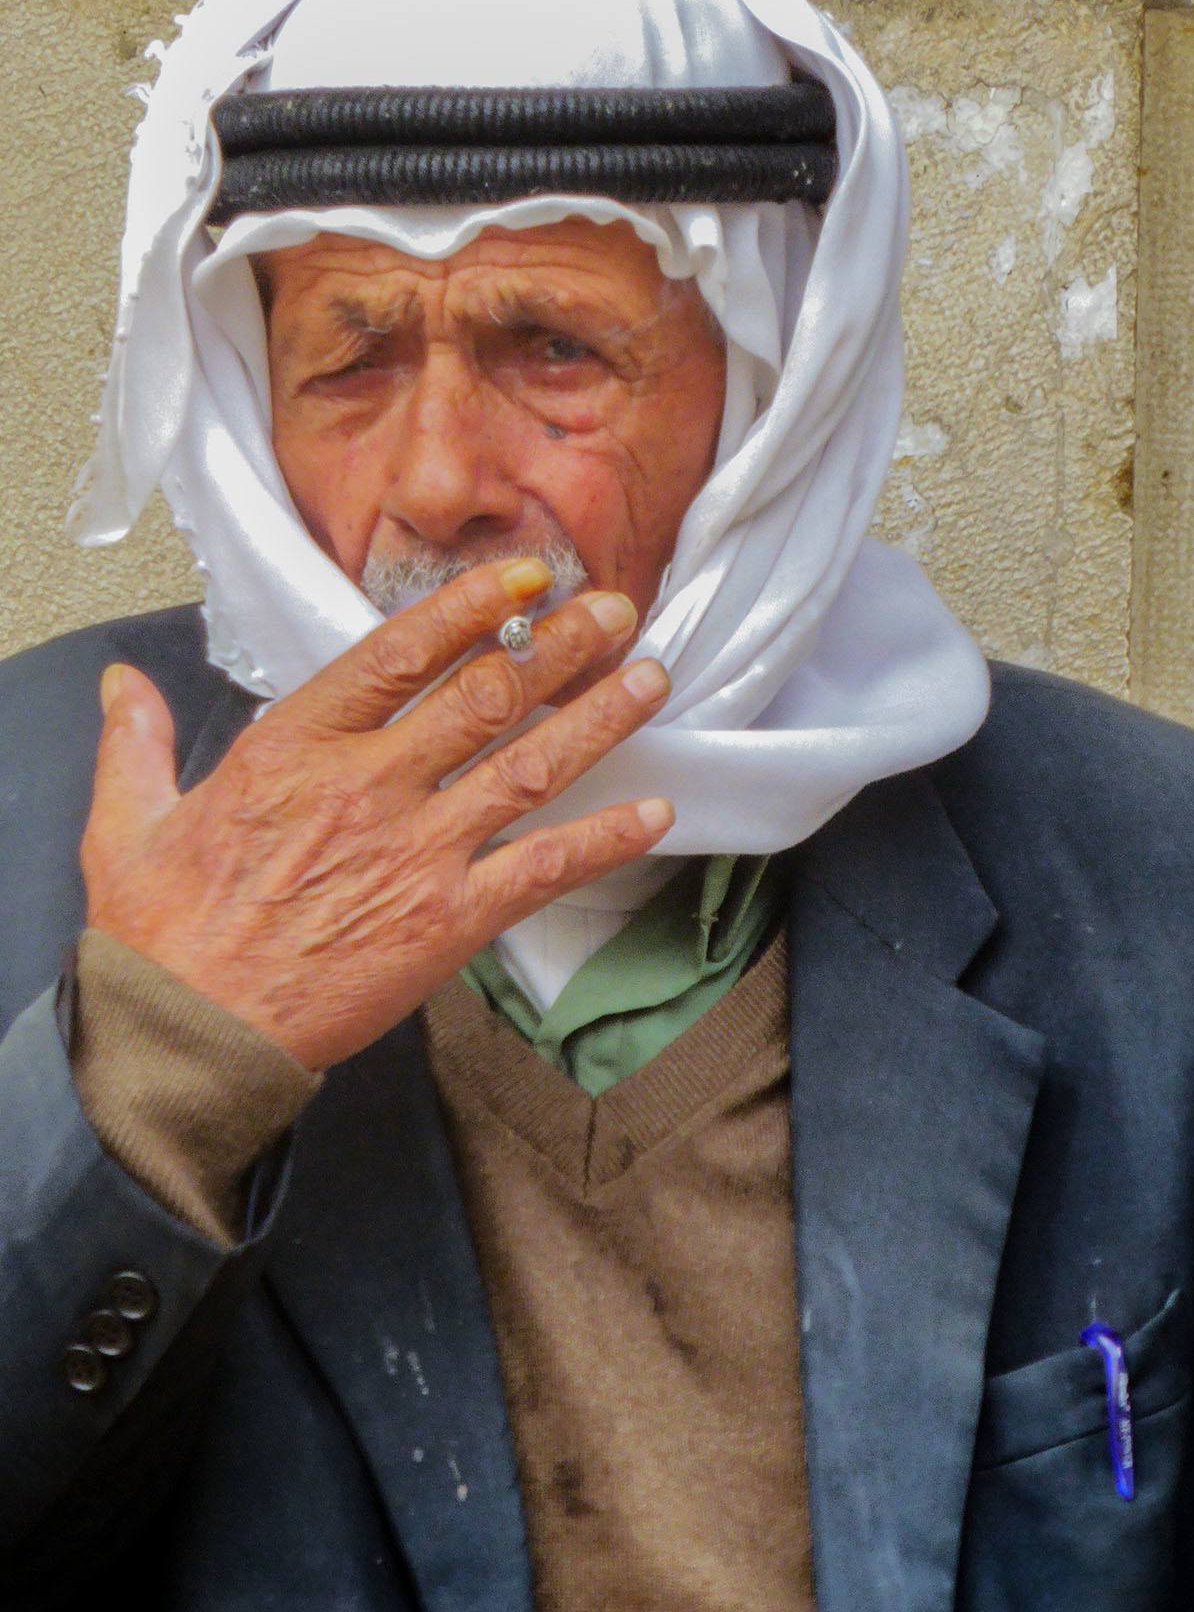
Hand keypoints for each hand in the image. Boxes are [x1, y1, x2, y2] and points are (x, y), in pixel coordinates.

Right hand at [81, 559, 672, 1069]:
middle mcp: (367, 787)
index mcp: (295, 748)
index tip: (524, 575)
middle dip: (559, 646)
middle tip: (614, 612)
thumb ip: (138, 742)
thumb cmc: (162, 937)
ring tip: (649, 679)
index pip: (399, 652)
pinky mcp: (447, 922)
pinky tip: (654, 813)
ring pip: (527, 766)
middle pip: (484, 695)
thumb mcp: (129, 823)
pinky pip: (542, 868)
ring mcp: (415, 853)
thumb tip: (121, 684)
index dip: (470, 605)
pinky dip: (604, 838)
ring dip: (597, 718)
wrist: (191, 1036)